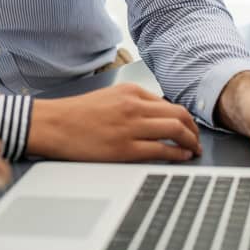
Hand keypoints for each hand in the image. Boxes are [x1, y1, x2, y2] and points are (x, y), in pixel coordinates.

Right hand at [26, 82, 201, 161]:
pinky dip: (177, 154)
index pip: (168, 103)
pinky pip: (162, 150)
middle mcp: (134, 106)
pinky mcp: (126, 148)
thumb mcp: (108, 98)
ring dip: (191, 142)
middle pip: (179, 114)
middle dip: (194, 130)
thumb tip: (156, 116)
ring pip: (176, 130)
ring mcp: (131, 127)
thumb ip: (132, 103)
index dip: (184, 118)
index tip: (188, 128)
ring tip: (193, 151)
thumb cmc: (76, 115)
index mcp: (130, 92)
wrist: (53, 124)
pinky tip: (181, 158)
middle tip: (196, 141)